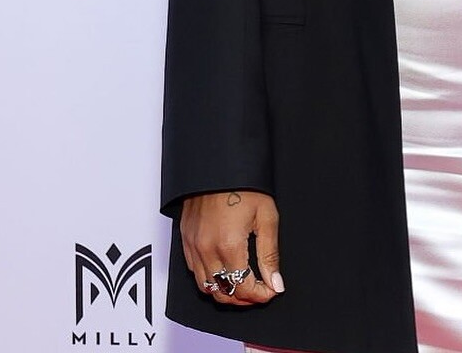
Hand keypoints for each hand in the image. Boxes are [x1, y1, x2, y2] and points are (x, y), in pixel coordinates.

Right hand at [180, 189, 283, 305]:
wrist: (220, 163)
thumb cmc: (245, 185)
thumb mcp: (266, 217)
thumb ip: (270, 254)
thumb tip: (275, 283)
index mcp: (229, 246)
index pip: (243, 288)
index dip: (261, 295)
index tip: (271, 290)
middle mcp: (206, 250)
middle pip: (223, 293)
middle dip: (244, 298)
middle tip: (259, 291)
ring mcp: (193, 245)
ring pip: (206, 287)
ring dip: (225, 292)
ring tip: (243, 284)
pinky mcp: (185, 239)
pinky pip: (193, 271)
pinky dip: (209, 278)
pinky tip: (223, 270)